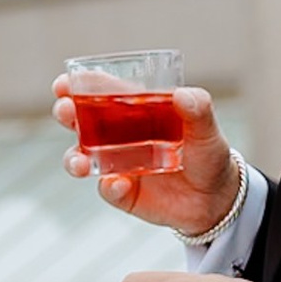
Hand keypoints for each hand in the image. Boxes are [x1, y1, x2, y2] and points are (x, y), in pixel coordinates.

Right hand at [54, 72, 242, 234]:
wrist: (217, 197)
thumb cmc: (208, 153)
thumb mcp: (206, 128)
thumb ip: (198, 109)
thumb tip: (182, 94)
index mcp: (134, 111)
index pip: (100, 92)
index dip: (78, 85)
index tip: (63, 84)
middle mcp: (118, 136)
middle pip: (80, 121)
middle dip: (66, 113)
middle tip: (65, 111)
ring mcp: (117, 165)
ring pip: (82, 158)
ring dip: (74, 158)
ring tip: (80, 162)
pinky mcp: (123, 192)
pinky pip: (108, 189)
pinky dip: (109, 187)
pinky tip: (119, 184)